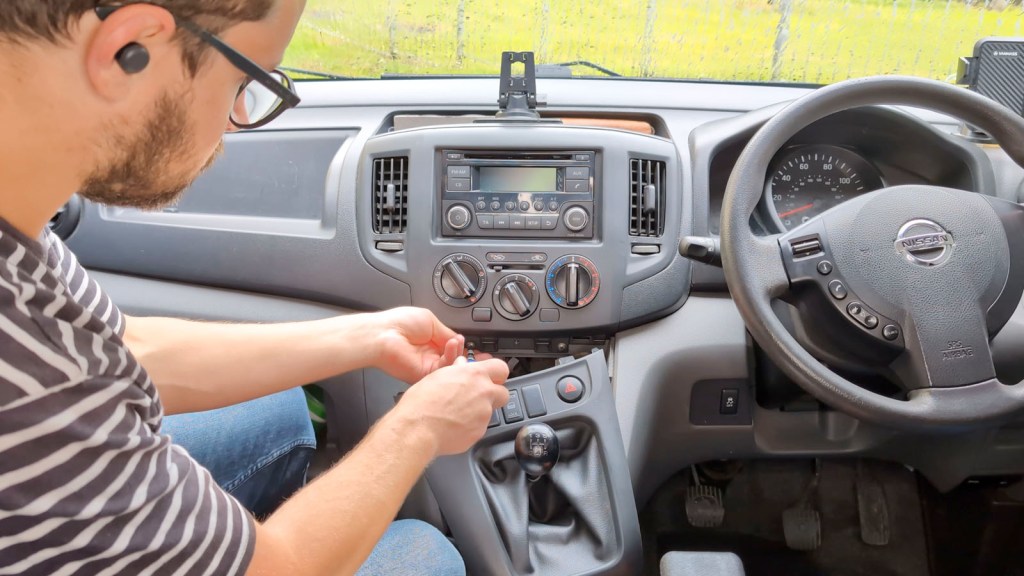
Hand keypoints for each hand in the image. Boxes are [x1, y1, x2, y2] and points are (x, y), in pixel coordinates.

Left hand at [369, 307, 485, 382]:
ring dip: (459, 355)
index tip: (479, 351)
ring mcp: (428, 366)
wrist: (383, 334)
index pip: (454, 348)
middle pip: (455, 360)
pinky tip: (451, 347)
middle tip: (480, 355)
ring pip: (452, 366)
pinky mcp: (424, 375)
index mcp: (432, 340)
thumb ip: (448, 333)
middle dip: (469, 358)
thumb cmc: (399, 323)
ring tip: (458, 344)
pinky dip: (451, 359)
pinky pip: (443, 371)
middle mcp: (431, 354)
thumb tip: (460, 340)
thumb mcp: (431, 321)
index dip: (466, 349)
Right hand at [392, 357, 509, 456]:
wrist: (418, 429)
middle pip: (503, 393)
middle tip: (477, 397)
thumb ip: (456, 370)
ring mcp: (484, 414)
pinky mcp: (480, 432)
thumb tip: (461, 366)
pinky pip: (480, 427)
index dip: (496, 374)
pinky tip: (454, 425)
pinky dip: (471, 426)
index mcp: (474, 375)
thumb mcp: (437, 376)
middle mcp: (484, 393)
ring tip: (457, 413)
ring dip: (479, 412)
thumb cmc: (422, 402)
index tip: (491, 377)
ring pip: (490, 411)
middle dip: (493, 395)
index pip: (501, 368)